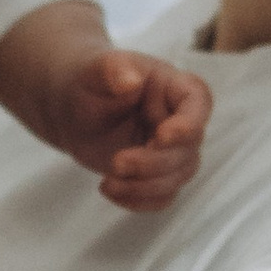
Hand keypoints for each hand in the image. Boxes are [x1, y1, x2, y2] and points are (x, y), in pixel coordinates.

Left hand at [47, 46, 213, 213]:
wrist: (73, 106)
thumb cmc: (91, 80)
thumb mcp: (97, 69)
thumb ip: (114, 69)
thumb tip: (130, 80)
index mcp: (173, 87)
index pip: (198, 102)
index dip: (189, 124)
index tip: (161, 136)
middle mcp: (178, 120)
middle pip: (188, 149)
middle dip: (153, 163)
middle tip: (117, 163)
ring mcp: (170, 150)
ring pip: (178, 177)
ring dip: (145, 186)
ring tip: (108, 183)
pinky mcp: (155, 173)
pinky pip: (162, 196)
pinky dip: (139, 201)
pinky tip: (110, 190)